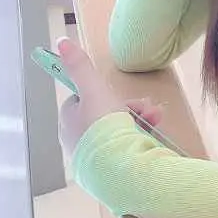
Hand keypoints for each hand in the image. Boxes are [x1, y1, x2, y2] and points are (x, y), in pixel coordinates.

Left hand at [56, 38, 162, 159]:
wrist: (119, 169)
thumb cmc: (104, 126)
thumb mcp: (94, 89)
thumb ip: (80, 66)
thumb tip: (60, 42)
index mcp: (68, 122)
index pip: (84, 101)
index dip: (105, 94)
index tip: (122, 95)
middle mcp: (76, 142)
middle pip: (104, 116)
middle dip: (130, 108)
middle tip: (148, 107)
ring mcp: (91, 160)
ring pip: (117, 132)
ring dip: (140, 120)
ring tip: (157, 118)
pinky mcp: (108, 174)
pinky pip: (124, 150)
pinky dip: (139, 139)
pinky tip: (152, 137)